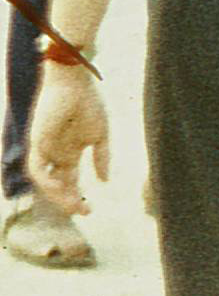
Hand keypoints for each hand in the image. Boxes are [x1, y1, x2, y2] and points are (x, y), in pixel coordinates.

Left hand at [27, 70, 108, 215]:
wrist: (75, 84)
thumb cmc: (89, 104)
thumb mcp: (101, 134)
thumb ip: (103, 157)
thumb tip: (105, 181)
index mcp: (70, 152)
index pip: (70, 181)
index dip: (77, 197)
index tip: (90, 211)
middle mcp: (56, 154)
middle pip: (58, 185)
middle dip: (69, 201)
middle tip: (84, 212)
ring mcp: (45, 150)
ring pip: (46, 181)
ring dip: (57, 195)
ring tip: (73, 204)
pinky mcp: (36, 143)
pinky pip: (37, 168)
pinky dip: (46, 180)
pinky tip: (59, 187)